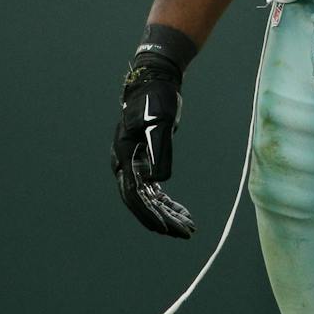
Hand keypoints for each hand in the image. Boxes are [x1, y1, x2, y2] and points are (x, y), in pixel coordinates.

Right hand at [112, 32, 196, 238]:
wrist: (154, 80)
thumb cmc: (156, 99)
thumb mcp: (160, 124)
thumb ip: (159, 152)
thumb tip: (160, 182)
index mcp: (124, 157)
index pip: (134, 196)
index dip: (150, 215)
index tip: (166, 230)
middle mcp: (125, 165)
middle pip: (142, 202)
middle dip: (163, 220)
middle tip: (185, 233)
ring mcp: (134, 165)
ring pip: (149, 199)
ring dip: (168, 214)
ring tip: (189, 227)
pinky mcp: (145, 162)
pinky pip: (154, 189)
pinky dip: (168, 202)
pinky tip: (182, 212)